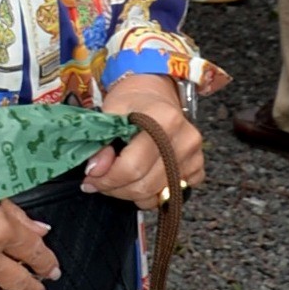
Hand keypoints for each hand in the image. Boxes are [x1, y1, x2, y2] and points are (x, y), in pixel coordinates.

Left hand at [81, 73, 204, 209]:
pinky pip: (170, 195)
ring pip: (156, 196)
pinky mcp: (197, 167)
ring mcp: (194, 156)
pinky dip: (151, 194)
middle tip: (99, 180)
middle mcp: (185, 139)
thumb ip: (100, 142)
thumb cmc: (131, 102)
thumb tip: (95, 170)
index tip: (90, 176)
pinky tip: (139, 177)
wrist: (154, 94)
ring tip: (116, 179)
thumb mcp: (109, 112)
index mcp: (164, 120)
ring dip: (130, 193)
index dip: (107, 178)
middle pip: (145, 185)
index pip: (133, 167)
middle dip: (115, 188)